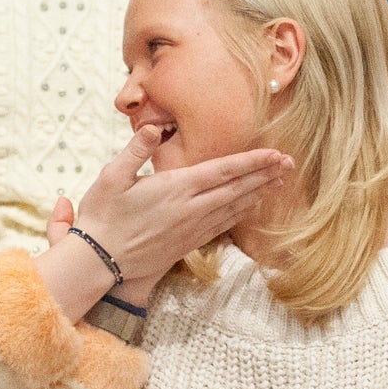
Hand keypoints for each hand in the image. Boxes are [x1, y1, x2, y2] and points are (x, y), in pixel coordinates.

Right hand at [76, 126, 294, 283]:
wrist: (99, 261)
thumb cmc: (103, 216)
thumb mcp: (112, 176)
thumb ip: (136, 150)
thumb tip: (153, 127)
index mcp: (176, 187)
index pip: (223, 171)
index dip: (252, 161)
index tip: (274, 154)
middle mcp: (190, 208)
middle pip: (236, 188)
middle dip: (264, 174)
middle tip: (289, 164)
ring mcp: (191, 228)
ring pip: (233, 208)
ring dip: (258, 193)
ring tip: (278, 182)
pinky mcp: (187, 244)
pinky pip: (222, 225)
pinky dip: (240, 213)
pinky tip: (249, 207)